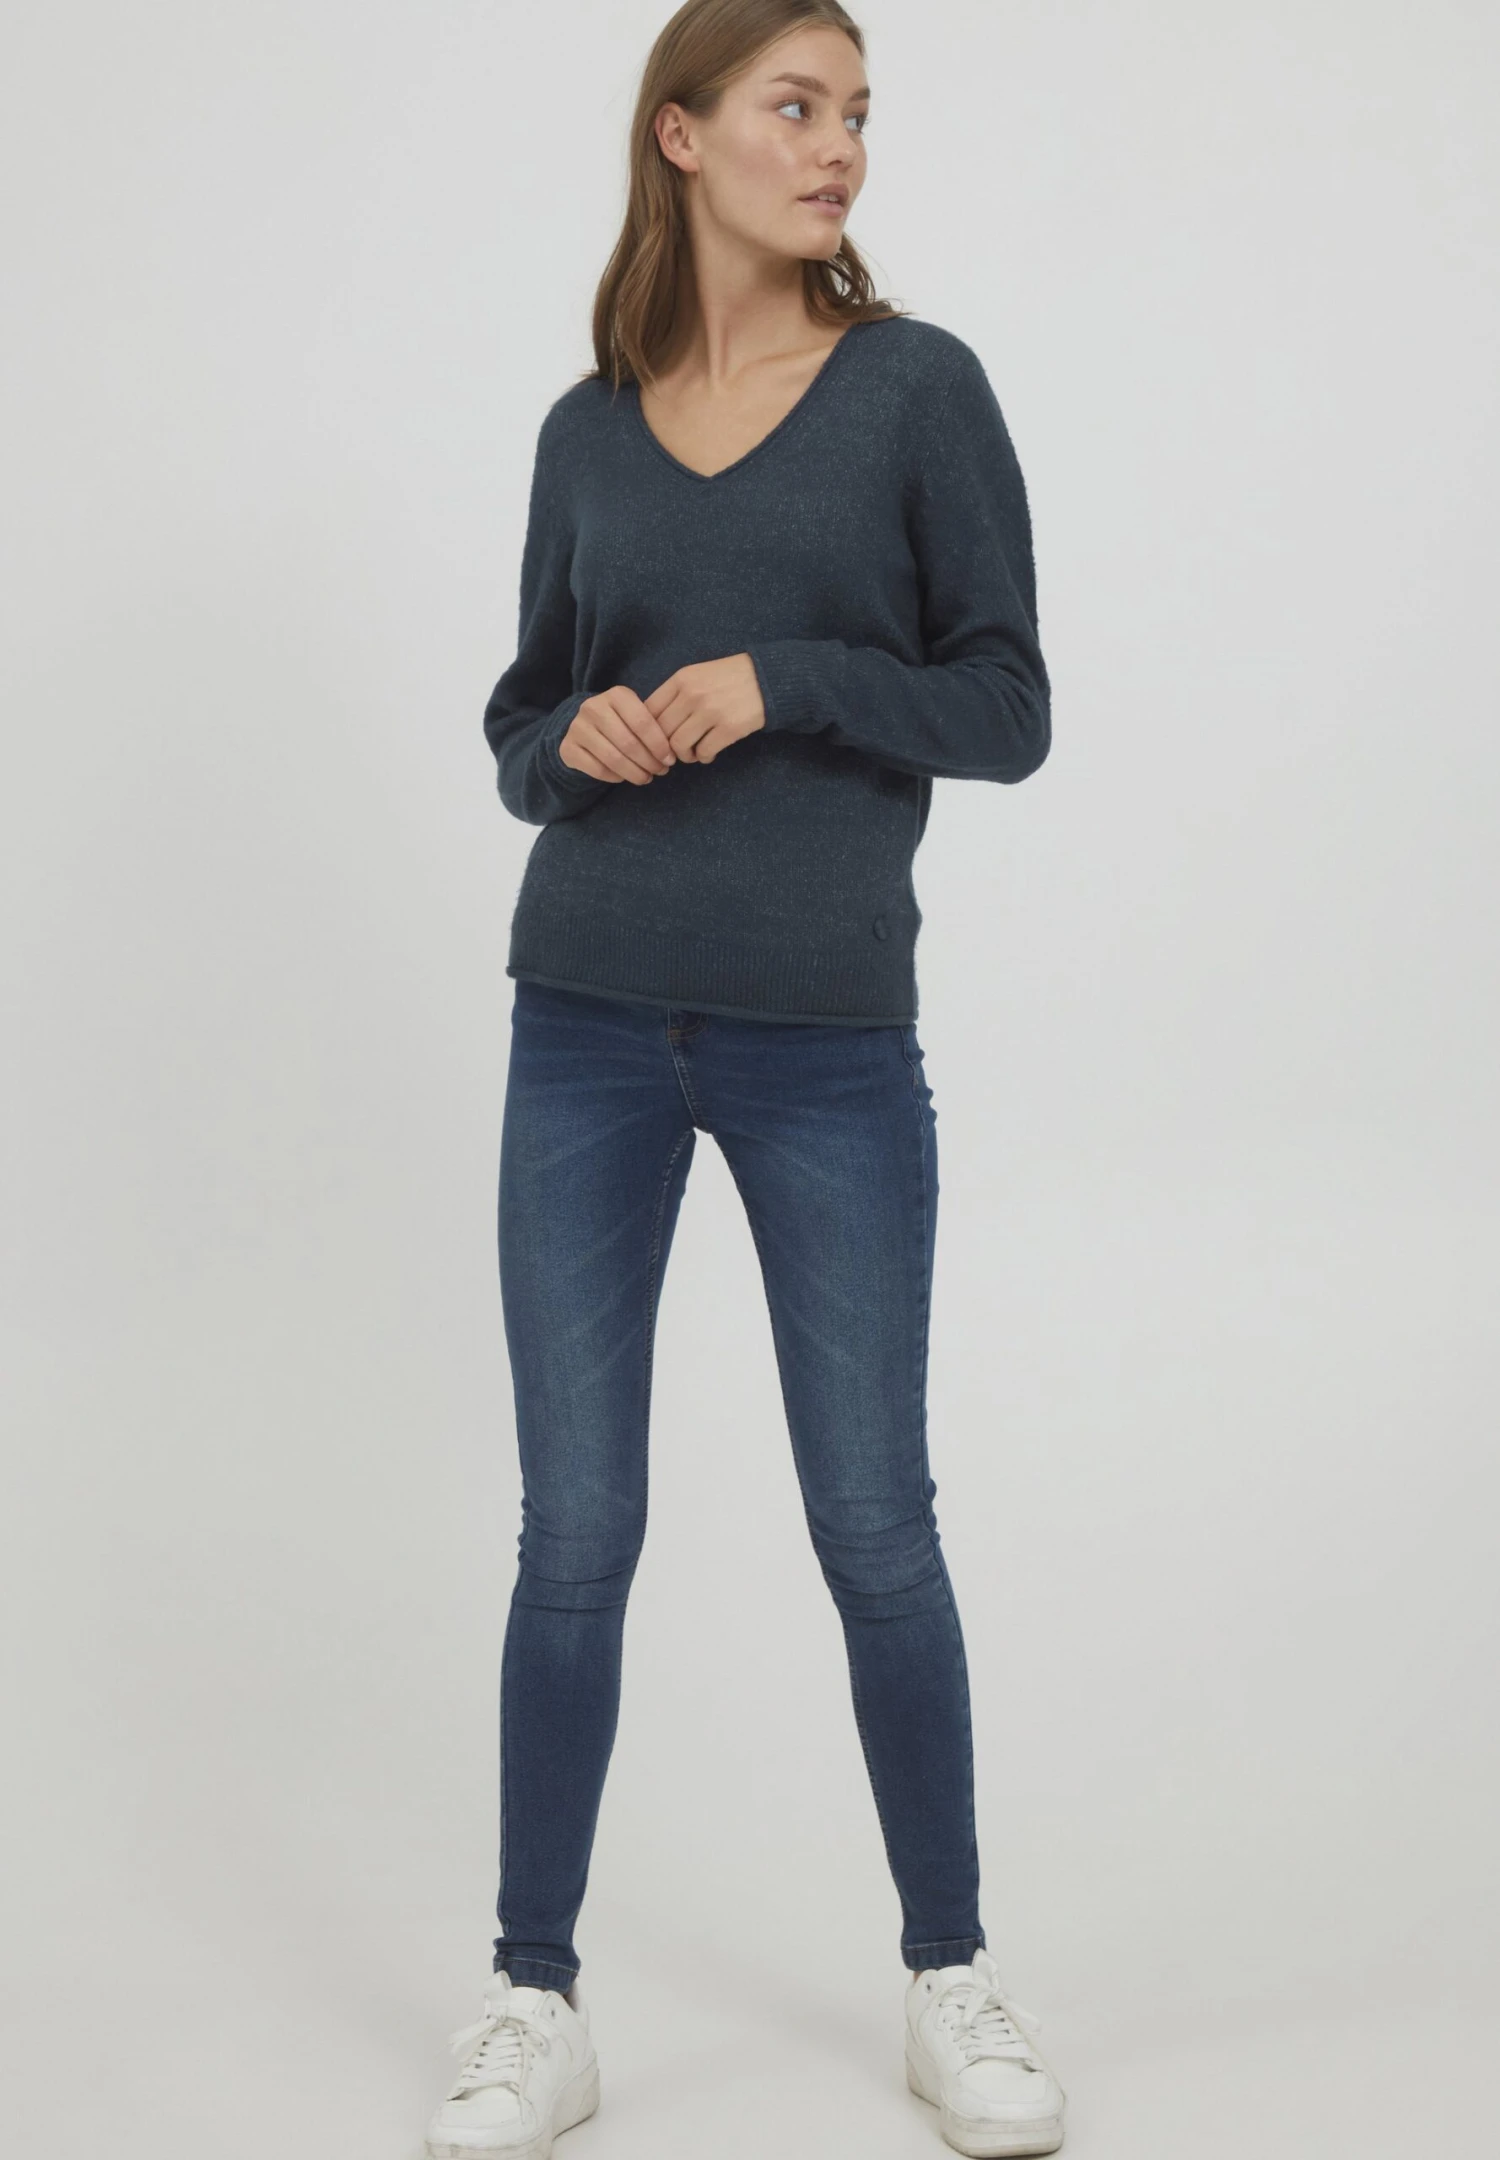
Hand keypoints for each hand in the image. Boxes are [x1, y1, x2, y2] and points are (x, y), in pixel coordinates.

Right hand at [559, 686, 676, 783]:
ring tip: (646, 778)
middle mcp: (594, 707)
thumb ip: (652, 728)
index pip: (643, 722)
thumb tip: (670, 755)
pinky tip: (623, 777)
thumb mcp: (636, 715)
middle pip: (628, 743)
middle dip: (649, 762)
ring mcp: (578, 727)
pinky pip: (597, 769)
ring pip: (613, 758)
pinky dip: (615, 777)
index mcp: (616, 694)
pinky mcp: (568, 748)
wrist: (585, 727)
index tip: (670, 760)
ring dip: (634, 773)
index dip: (659, 745)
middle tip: (660, 771)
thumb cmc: (621, 722)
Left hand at [645, 653, 765, 764]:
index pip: (649, 711)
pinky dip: (703, 758)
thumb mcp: (697, 675)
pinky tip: (710, 753)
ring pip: (679, 746)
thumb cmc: (728, 679)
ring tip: (694, 753)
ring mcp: (710, 712)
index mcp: (681, 679)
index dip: (648, 731)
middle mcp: (692, 694)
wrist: (767, 678)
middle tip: (674, 754)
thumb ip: (675, 694)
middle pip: (662, 732)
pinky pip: (703, 752)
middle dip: (665, 749)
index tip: (656, 740)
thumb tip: (652, 725)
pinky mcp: (728, 728)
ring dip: (684, 756)